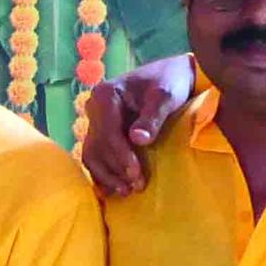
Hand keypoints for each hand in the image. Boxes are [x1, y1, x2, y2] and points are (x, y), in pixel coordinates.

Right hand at [76, 55, 194, 197]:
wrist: (172, 75)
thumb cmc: (171, 82)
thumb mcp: (166, 97)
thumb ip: (152, 118)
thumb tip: (138, 140)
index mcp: (105, 95)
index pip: (107, 131)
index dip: (120, 156)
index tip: (136, 174)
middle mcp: (94, 107)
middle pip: (97, 145)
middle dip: (115, 169)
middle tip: (135, 187)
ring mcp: (95, 120)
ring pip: (92, 153)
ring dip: (106, 174)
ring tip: (125, 191)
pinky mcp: (101, 130)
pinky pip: (95, 154)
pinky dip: (103, 171)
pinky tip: (113, 188)